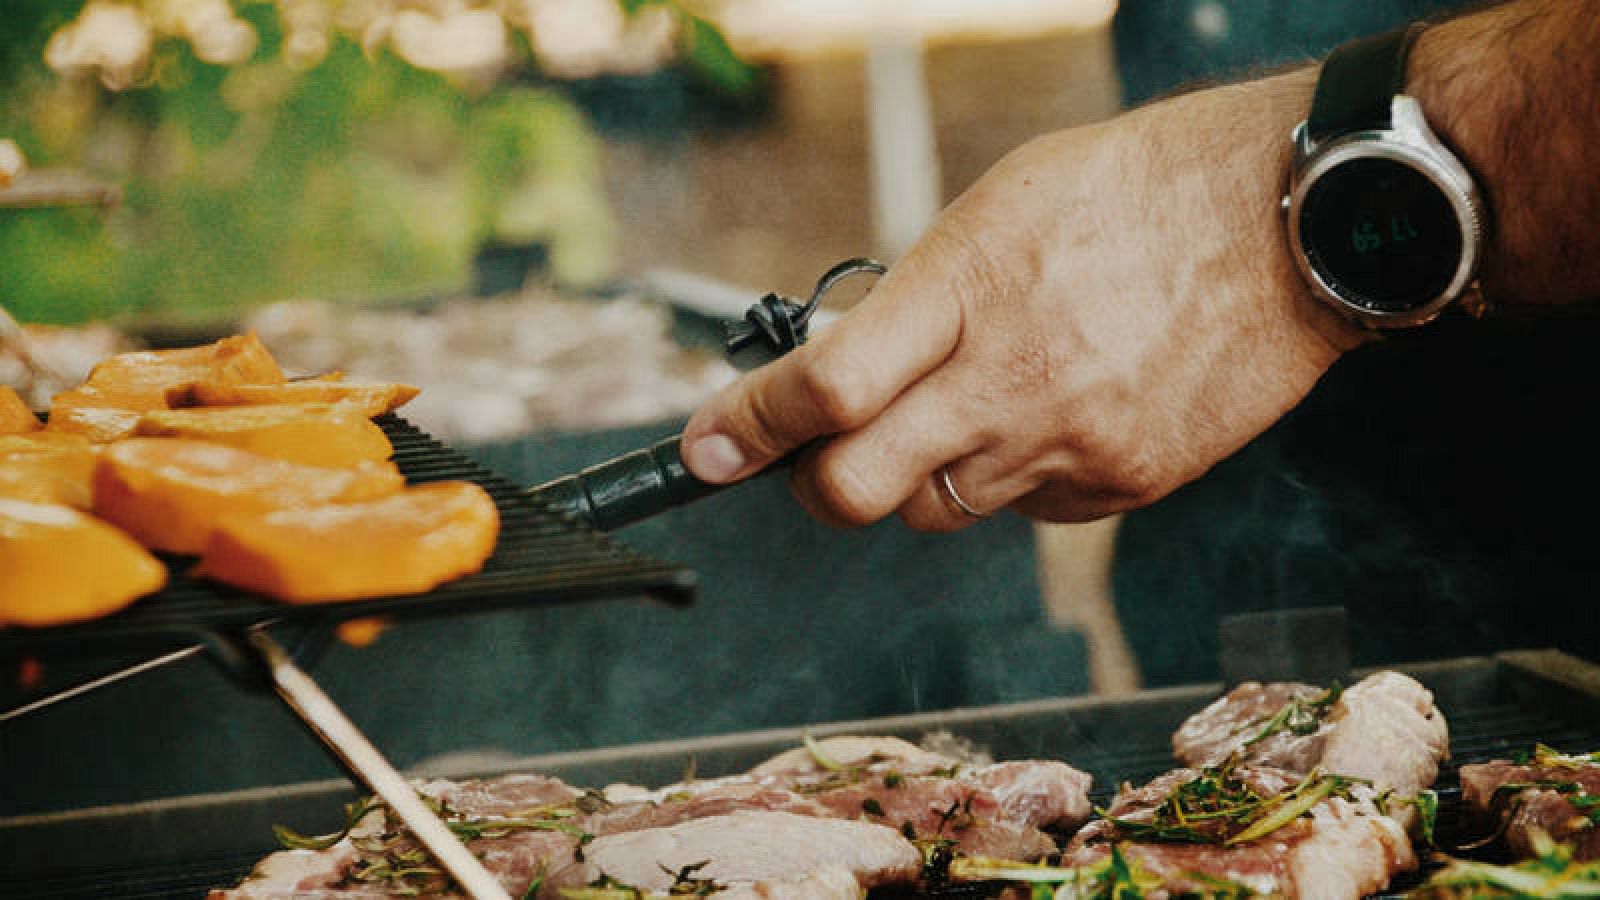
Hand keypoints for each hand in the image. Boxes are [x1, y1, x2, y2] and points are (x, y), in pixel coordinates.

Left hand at [683, 69, 1367, 529]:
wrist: (1292, 225)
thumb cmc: (1140, 191)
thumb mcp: (1001, 208)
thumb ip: (916, 298)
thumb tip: (841, 371)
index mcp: (969, 287)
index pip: (828, 386)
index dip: (748, 426)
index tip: (707, 449)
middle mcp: (1012, 380)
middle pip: (856, 490)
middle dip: (813, 482)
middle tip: (814, 454)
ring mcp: (1070, 443)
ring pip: (937, 511)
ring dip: (920, 475)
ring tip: (969, 406)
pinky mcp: (1121, 485)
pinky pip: (1025, 513)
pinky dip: (1011, 478)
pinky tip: (1051, 414)